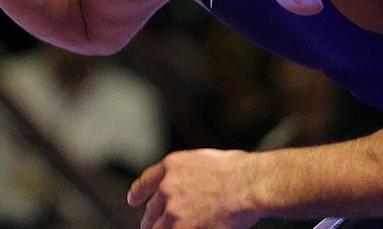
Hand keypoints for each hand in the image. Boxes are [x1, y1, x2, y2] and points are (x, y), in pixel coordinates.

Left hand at [128, 149, 261, 228]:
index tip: (133, 200)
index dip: (138, 193)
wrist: (248, 185)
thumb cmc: (238, 170)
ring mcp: (175, 211)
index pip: (146, 182)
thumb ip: (189, 173)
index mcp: (171, 166)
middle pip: (151, 209)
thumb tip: (188, 183)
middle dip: (150, 219)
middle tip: (149, 225)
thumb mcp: (204, 160)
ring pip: (158, 227)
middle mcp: (167, 188)